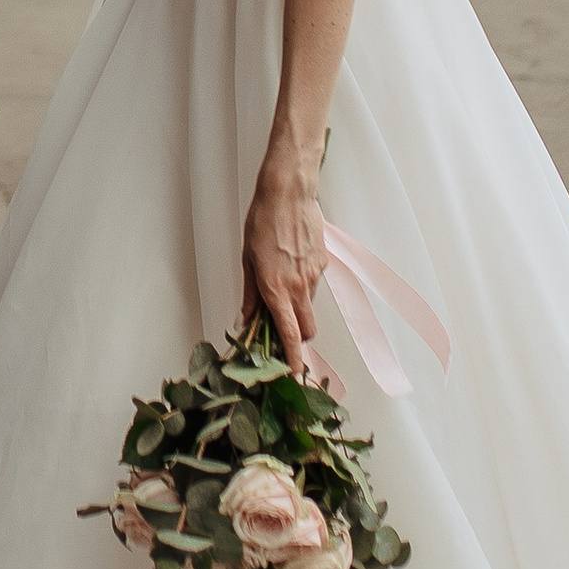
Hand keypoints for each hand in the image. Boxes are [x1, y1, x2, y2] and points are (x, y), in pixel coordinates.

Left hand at [241, 142, 328, 369]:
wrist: (289, 193)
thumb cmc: (262, 221)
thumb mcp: (247, 259)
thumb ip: (250, 294)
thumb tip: (245, 320)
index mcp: (275, 288)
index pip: (289, 334)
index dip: (293, 358)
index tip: (294, 375)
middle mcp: (298, 286)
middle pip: (308, 330)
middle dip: (300, 339)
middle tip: (284, 331)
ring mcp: (314, 276)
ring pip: (310, 307)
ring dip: (299, 308)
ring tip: (281, 283)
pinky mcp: (323, 263)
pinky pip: (314, 285)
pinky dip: (304, 285)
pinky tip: (291, 263)